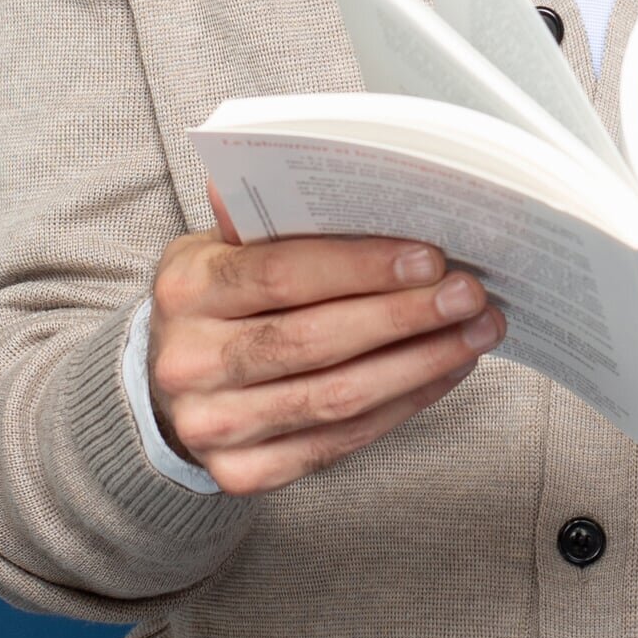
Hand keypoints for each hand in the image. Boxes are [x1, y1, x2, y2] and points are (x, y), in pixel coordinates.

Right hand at [145, 218, 506, 495]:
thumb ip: (262, 217)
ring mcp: (214, 426)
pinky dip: (400, 406)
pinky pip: (338, 442)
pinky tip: (442, 373)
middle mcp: (190, 362)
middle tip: (469, 295)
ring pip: (334, 398)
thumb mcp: (220, 248)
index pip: (280, 274)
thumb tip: (296, 163)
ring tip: (474, 334)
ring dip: (418, 364)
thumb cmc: (216, 302)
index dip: (360, 267)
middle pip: (314, 340)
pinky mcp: (242, 474)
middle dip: (404, 316)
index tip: (429, 258)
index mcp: (186, 290)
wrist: (163, 389)